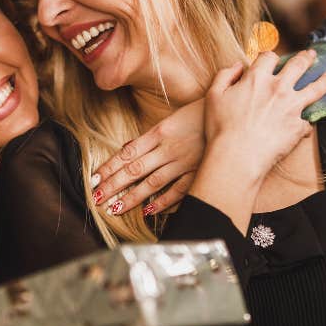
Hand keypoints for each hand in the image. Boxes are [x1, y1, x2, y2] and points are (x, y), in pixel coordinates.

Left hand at [92, 98, 204, 216]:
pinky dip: (163, 201)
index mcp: (159, 132)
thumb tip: (128, 148)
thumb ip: (150, 136)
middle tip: (97, 198)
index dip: (109, 168)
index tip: (94, 180)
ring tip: (115, 209)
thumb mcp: (172, 119)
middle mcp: (168, 148)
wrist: (231, 114)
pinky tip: (149, 211)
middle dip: (114, 185)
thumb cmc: (200, 114)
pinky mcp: (198, 171)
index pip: (127, 153)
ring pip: (152, 183)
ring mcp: (183, 161)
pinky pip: (178, 190)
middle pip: (134, 170)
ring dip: (132, 197)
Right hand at [188, 51, 325, 229]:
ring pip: (315, 89)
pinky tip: (310, 124)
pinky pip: (308, 122)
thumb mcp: (213, 95)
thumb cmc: (221, 128)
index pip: (269, 57)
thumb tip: (237, 65)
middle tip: (311, 55)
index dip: (270, 57)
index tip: (273, 59)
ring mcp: (292, 107)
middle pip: (298, 65)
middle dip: (306, 58)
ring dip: (325, 80)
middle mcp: (278, 88)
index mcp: (257, 78)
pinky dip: (307, 123)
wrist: (237, 157)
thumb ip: (225, 75)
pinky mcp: (298, 126)